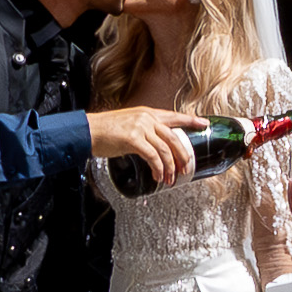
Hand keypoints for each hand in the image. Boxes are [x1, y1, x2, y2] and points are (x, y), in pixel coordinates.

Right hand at [83, 105, 199, 184]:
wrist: (88, 130)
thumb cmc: (106, 130)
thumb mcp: (130, 124)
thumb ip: (144, 131)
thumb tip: (155, 145)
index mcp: (148, 113)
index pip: (175, 116)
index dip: (191, 120)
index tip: (204, 123)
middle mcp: (147, 118)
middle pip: (174, 137)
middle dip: (183, 155)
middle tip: (186, 168)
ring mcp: (140, 127)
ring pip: (165, 150)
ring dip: (170, 167)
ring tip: (170, 178)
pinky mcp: (133, 139)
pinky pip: (153, 157)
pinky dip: (158, 168)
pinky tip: (157, 175)